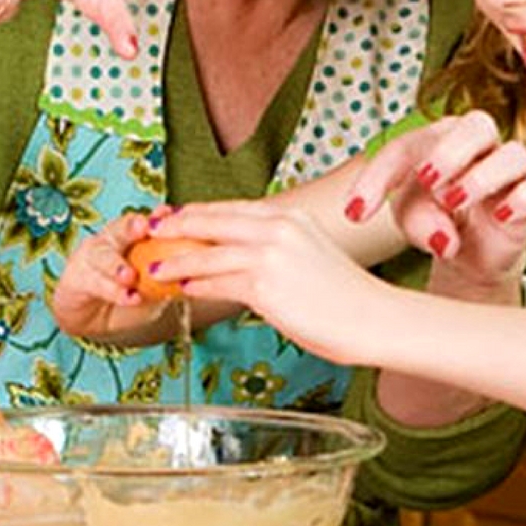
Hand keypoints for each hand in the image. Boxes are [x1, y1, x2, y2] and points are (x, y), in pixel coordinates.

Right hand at [50, 210, 168, 341]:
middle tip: (145, 228)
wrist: (94, 318)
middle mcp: (108, 241)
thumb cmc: (128, 294)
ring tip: (130, 276)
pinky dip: (112, 291)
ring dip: (117, 265)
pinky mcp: (75, 278)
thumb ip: (169, 277)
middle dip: (131, 227)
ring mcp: (90, 258)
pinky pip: (94, 282)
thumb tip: (199, 273)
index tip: (169, 213)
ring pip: (102, 255)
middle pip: (118, 228)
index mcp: (129, 237)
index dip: (155, 217)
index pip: (143, 222)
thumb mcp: (153, 285)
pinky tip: (128, 298)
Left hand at [137, 203, 390, 364]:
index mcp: (289, 216)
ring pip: (208, 252)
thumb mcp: (310, 253)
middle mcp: (278, 227)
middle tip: (151, 232)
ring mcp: (269, 254)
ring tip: (156, 268)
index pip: (231, 208)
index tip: (175, 216)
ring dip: (176, 260)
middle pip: (212, 220)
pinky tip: (184, 288)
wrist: (373, 317)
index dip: (197, 212)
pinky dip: (195, 285)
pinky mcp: (264, 285)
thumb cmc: (345, 295)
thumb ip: (276, 247)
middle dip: (176, 226)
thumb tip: (240, 258)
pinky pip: (217, 282)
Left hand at [347, 112, 525, 297]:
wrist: (470, 253)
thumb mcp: (412, 219)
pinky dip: (524, 198)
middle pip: (477, 124)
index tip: (356, 213)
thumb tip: (446, 238)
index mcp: (438, 141)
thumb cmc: (434, 219)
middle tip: (425, 181)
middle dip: (450, 151)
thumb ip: (417, 220)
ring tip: (453, 203)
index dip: (378, 177)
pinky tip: (500, 215)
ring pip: (513, 154)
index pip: (408, 147)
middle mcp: (479, 147)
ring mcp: (510, 171)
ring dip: (481, 178)